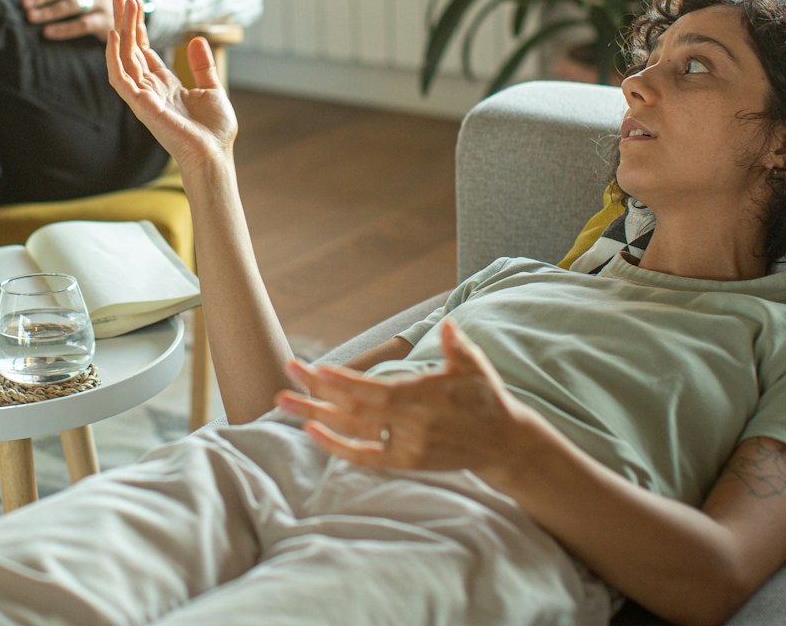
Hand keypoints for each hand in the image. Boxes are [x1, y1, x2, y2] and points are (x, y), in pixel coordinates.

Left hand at [24, 0, 111, 39]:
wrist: (124, 19)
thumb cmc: (90, 3)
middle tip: (23, 3)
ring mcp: (101, 2)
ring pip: (72, 4)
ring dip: (49, 11)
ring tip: (31, 17)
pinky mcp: (105, 21)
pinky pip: (83, 24)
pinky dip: (64, 29)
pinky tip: (48, 33)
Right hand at [106, 0, 236, 174]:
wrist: (214, 156)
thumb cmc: (214, 132)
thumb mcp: (212, 89)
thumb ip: (201, 66)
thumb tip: (196, 40)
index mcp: (164, 85)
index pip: (143, 49)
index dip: (137, 25)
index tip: (133, 0)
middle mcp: (149, 89)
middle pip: (130, 47)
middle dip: (123, 19)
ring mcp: (143, 97)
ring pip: (124, 57)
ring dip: (120, 29)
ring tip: (122, 2)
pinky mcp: (141, 106)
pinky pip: (120, 79)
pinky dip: (114, 58)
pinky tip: (114, 36)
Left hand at [276, 319, 547, 480]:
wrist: (503, 443)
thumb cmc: (485, 396)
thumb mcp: (475, 366)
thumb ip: (457, 346)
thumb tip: (447, 324)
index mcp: (426, 397)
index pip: (378, 392)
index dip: (346, 384)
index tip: (317, 370)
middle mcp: (413, 426)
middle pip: (355, 410)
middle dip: (318, 391)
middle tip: (287, 372)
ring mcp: (407, 447)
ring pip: (352, 431)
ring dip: (315, 415)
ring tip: (282, 401)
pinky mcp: (405, 462)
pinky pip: (364, 456)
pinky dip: (336, 446)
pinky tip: (311, 429)